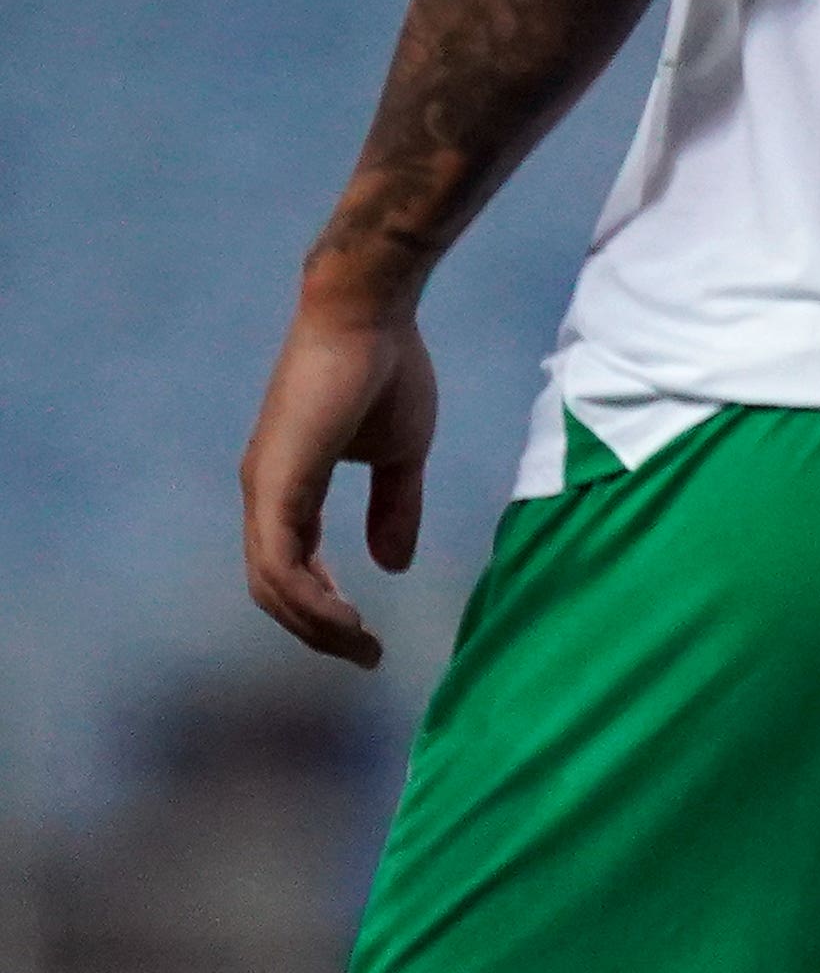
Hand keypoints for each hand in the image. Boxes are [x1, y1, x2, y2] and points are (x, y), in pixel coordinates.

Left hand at [242, 272, 439, 668]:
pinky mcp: (276, 483)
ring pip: (272, 585)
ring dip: (315, 624)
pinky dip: (310, 597)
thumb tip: (391, 564)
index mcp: (289, 489)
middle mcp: (265, 496)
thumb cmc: (386, 371)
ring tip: (360, 644)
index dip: (325, 609)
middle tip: (366, 655)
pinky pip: (281, 562)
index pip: (293, 569)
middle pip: (274, 589)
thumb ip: (394, 508)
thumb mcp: (400, 454)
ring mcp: (265, 490)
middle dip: (319, 631)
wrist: (370, 316)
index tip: (367, 637)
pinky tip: (346, 614)